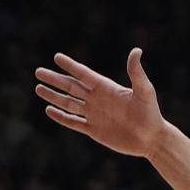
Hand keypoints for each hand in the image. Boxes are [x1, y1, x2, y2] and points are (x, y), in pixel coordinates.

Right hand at [34, 49, 167, 157]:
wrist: (151, 139)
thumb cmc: (151, 113)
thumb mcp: (144, 91)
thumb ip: (136, 73)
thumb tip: (136, 50)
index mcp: (107, 88)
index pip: (84, 74)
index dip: (70, 66)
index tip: (57, 57)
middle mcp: (98, 99)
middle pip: (71, 87)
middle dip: (55, 79)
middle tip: (38, 71)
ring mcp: (94, 115)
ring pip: (69, 103)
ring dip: (53, 96)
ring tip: (38, 88)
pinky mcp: (94, 130)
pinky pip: (74, 122)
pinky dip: (61, 117)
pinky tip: (49, 110)